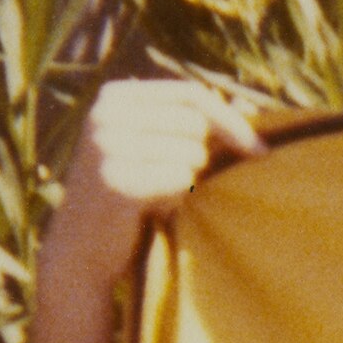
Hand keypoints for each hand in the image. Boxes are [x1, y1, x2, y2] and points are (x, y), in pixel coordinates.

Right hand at [49, 78, 265, 289]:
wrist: (81, 250)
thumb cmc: (130, 198)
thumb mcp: (155, 148)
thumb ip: (194, 124)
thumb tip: (249, 103)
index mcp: (115, 96)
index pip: (191, 92)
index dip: (231, 119)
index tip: (261, 148)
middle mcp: (106, 113)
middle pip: (195, 123)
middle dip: (201, 157)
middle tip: (173, 181)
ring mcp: (107, 145)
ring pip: (192, 154)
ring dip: (186, 181)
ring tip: (155, 195)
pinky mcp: (116, 180)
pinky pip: (181, 179)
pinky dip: (176, 198)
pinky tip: (150, 210)